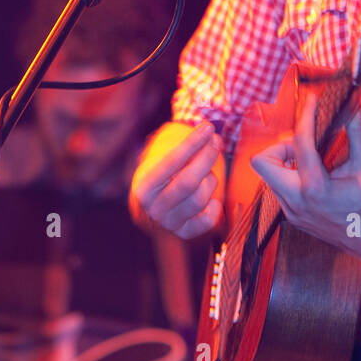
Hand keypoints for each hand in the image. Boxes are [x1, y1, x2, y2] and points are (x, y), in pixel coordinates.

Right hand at [129, 120, 224, 239]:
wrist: (155, 205)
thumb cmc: (164, 176)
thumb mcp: (166, 159)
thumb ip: (188, 147)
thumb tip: (213, 136)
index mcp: (144, 187)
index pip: (171, 161)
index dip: (192, 143)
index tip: (207, 128)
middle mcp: (154, 208)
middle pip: (189, 181)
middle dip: (207, 158)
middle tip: (216, 142)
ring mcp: (169, 223)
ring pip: (201, 198)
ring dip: (210, 180)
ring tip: (206, 173)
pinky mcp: (185, 233)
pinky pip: (209, 219)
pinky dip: (215, 205)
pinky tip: (210, 196)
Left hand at [249, 94, 360, 263]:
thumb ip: (358, 132)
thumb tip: (350, 105)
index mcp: (315, 190)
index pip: (300, 143)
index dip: (306, 116)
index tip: (313, 102)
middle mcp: (297, 203)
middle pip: (262, 163)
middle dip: (280, 145)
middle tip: (305, 141)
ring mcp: (293, 213)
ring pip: (270, 177)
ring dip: (285, 160)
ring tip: (312, 155)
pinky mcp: (295, 217)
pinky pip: (280, 189)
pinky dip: (292, 175)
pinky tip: (315, 172)